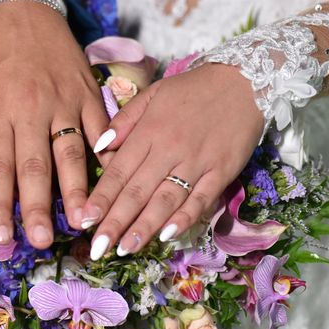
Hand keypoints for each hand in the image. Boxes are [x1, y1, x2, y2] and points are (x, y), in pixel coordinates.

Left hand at [0, 0, 107, 248]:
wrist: (24, 11)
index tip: (0, 235)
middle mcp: (30, 110)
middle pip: (35, 165)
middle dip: (38, 206)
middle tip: (41, 241)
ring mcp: (63, 102)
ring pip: (72, 152)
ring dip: (77, 189)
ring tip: (82, 220)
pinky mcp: (87, 95)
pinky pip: (100, 129)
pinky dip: (106, 154)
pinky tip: (111, 180)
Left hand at [82, 63, 264, 259]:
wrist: (244, 80)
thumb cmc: (192, 89)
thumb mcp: (153, 94)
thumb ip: (124, 121)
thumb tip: (98, 147)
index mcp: (148, 132)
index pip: (118, 171)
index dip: (100, 198)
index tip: (84, 220)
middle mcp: (169, 149)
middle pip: (137, 191)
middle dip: (115, 222)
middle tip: (98, 248)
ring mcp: (197, 162)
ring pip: (165, 200)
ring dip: (144, 226)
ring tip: (126, 249)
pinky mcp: (222, 172)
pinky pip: (201, 199)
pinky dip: (185, 217)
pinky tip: (168, 236)